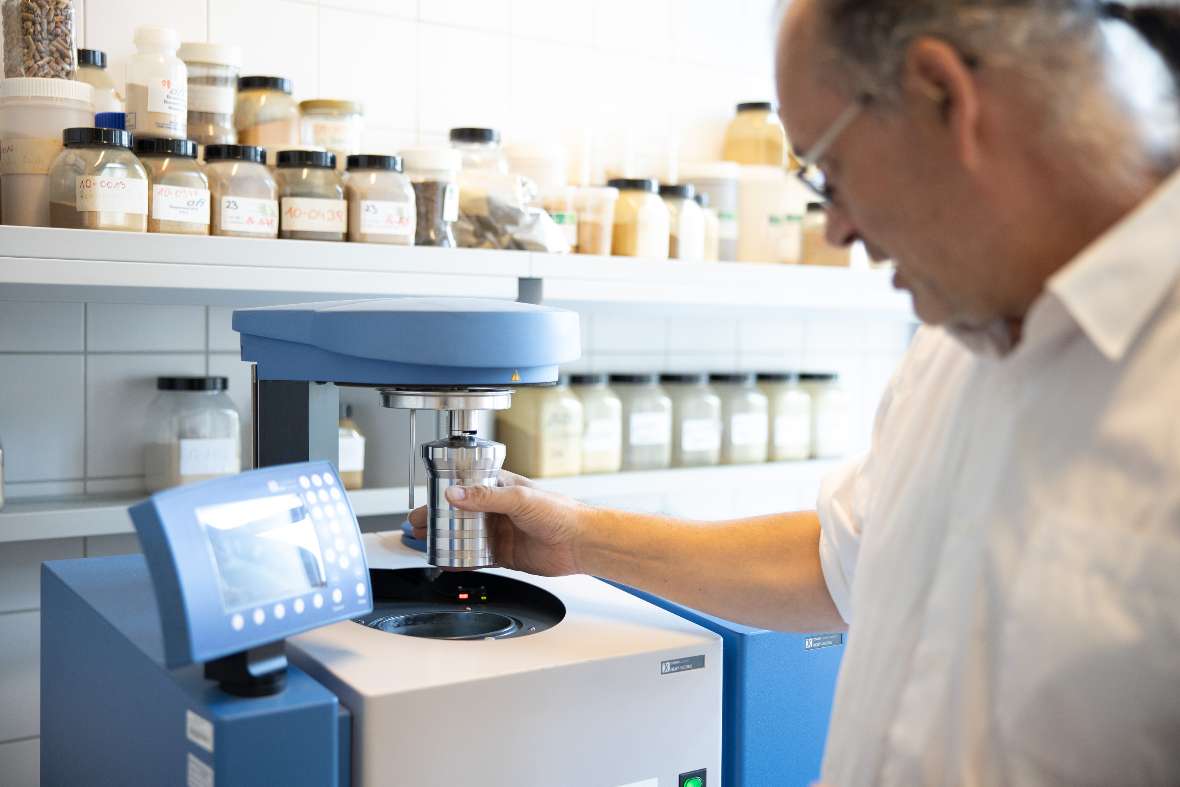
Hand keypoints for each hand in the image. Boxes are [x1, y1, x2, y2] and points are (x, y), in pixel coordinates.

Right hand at [407, 469, 587, 576]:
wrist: (580, 543)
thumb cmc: (559, 512)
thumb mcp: (518, 498)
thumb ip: (484, 497)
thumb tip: (454, 494)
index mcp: (500, 486)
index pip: (464, 487)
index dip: (442, 494)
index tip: (424, 502)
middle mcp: (497, 509)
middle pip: (458, 514)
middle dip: (435, 519)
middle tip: (415, 526)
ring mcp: (499, 532)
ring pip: (464, 536)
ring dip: (444, 540)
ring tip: (424, 544)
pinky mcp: (504, 554)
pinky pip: (476, 558)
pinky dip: (460, 561)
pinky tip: (446, 563)